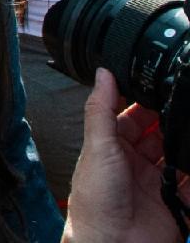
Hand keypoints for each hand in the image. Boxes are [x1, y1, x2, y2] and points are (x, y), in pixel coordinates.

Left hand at [64, 68, 188, 242]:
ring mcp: (155, 183)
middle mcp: (133, 164)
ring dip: (186, 145)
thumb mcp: (97, 147)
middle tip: (185, 103)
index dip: (146, 102)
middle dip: (172, 121)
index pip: (131, 116)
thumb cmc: (96, 200)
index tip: (161, 83)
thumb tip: (104, 73)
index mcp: (110, 148)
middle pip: (159, 134)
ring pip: (178, 156)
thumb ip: (101, 109)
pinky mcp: (174, 203)